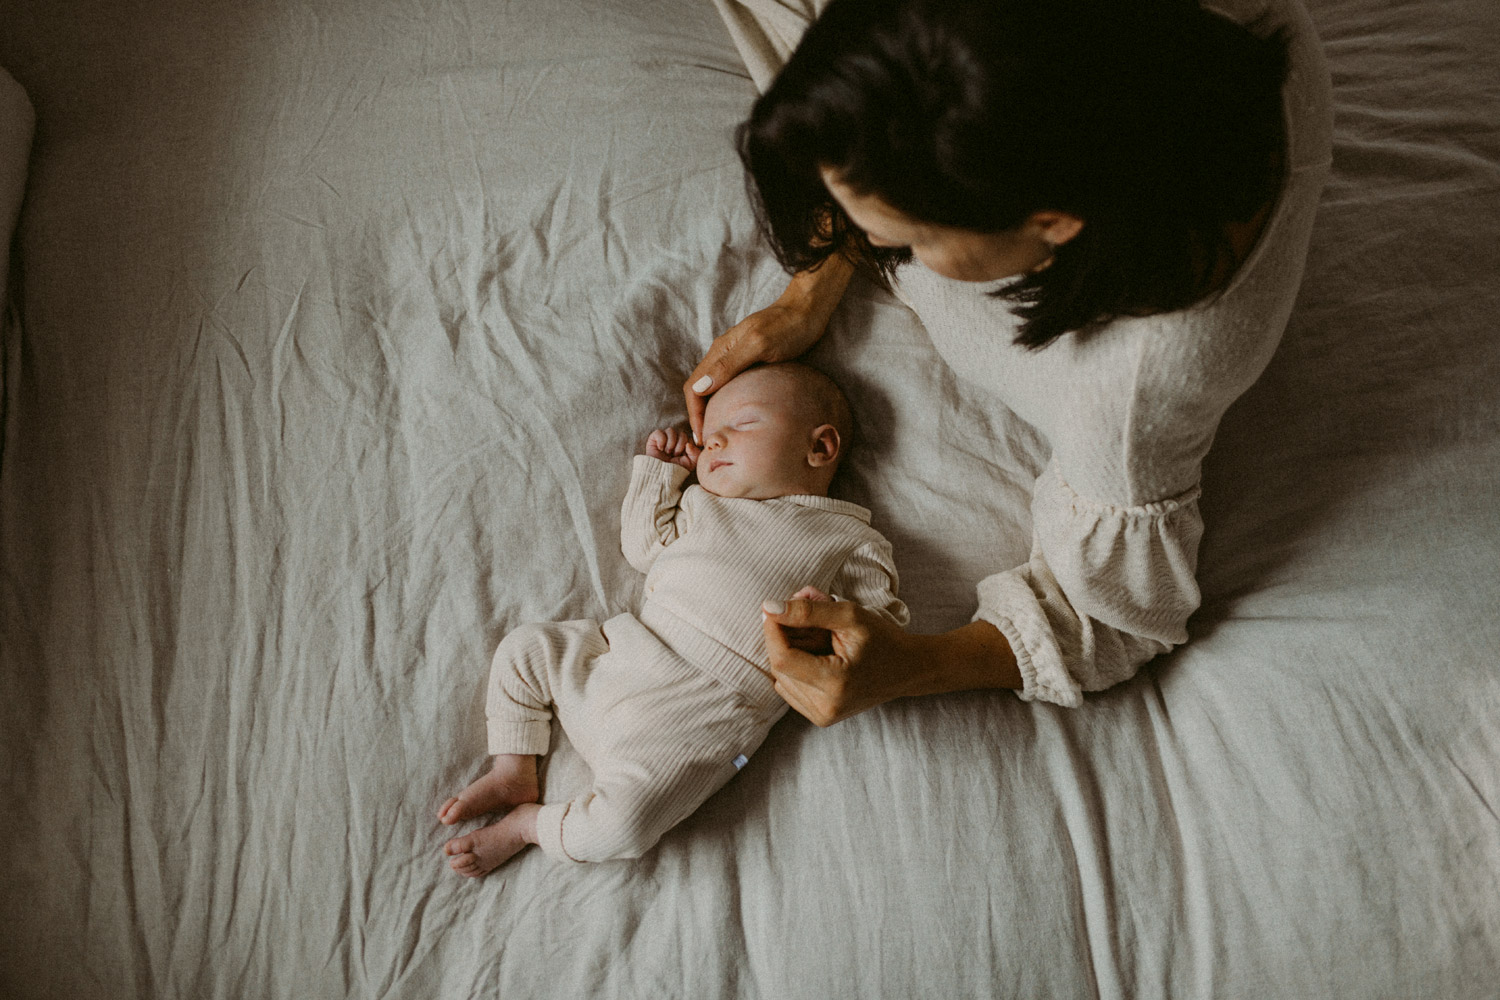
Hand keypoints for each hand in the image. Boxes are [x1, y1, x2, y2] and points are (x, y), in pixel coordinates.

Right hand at [646, 426, 699, 470]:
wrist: (661, 475)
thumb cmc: (676, 469)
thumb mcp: (690, 464)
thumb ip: (695, 453)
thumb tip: (688, 444)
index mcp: (684, 444)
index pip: (689, 437)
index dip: (687, 445)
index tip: (683, 455)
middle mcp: (675, 440)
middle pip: (681, 433)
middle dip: (680, 445)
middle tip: (675, 455)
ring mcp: (664, 439)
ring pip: (670, 430)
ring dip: (671, 443)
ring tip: (668, 452)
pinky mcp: (654, 439)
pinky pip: (659, 432)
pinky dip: (661, 440)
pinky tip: (661, 449)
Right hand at [684, 301, 825, 443]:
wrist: (807, 311)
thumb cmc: (786, 327)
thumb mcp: (759, 345)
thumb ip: (729, 364)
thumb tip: (700, 388)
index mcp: (720, 352)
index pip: (694, 388)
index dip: (694, 414)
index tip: (702, 438)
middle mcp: (722, 355)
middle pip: (699, 390)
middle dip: (699, 416)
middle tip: (708, 442)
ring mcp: (735, 358)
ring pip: (713, 388)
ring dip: (711, 410)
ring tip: (719, 431)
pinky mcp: (749, 361)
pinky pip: (729, 385)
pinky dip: (726, 402)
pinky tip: (737, 413)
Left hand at [761, 595, 917, 725]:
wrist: (906, 669)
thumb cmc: (882, 639)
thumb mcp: (849, 616)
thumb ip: (808, 611)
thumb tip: (769, 607)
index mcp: (836, 683)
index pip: (782, 658)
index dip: (773, 630)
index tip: (775, 608)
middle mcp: (826, 707)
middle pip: (779, 667)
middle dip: (782, 637)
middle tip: (800, 614)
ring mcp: (822, 716)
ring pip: (780, 677)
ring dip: (788, 651)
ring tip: (816, 636)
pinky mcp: (820, 717)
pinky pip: (789, 687)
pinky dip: (795, 666)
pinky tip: (816, 655)